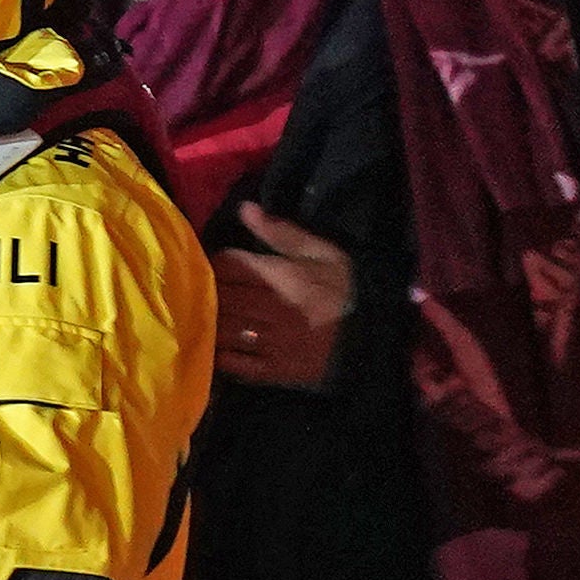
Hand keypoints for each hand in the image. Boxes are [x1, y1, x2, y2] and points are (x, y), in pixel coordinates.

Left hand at [212, 202, 353, 389]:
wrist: (375, 336)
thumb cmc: (347, 289)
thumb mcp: (322, 252)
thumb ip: (281, 232)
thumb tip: (245, 209)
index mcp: (280, 276)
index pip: (228, 265)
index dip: (216, 262)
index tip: (214, 263)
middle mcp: (270, 308)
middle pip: (220, 297)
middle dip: (208, 292)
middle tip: (203, 290)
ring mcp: (271, 342)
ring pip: (223, 329)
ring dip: (211, 322)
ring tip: (205, 317)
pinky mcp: (275, 370)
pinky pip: (236, 364)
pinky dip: (220, 355)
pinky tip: (215, 347)